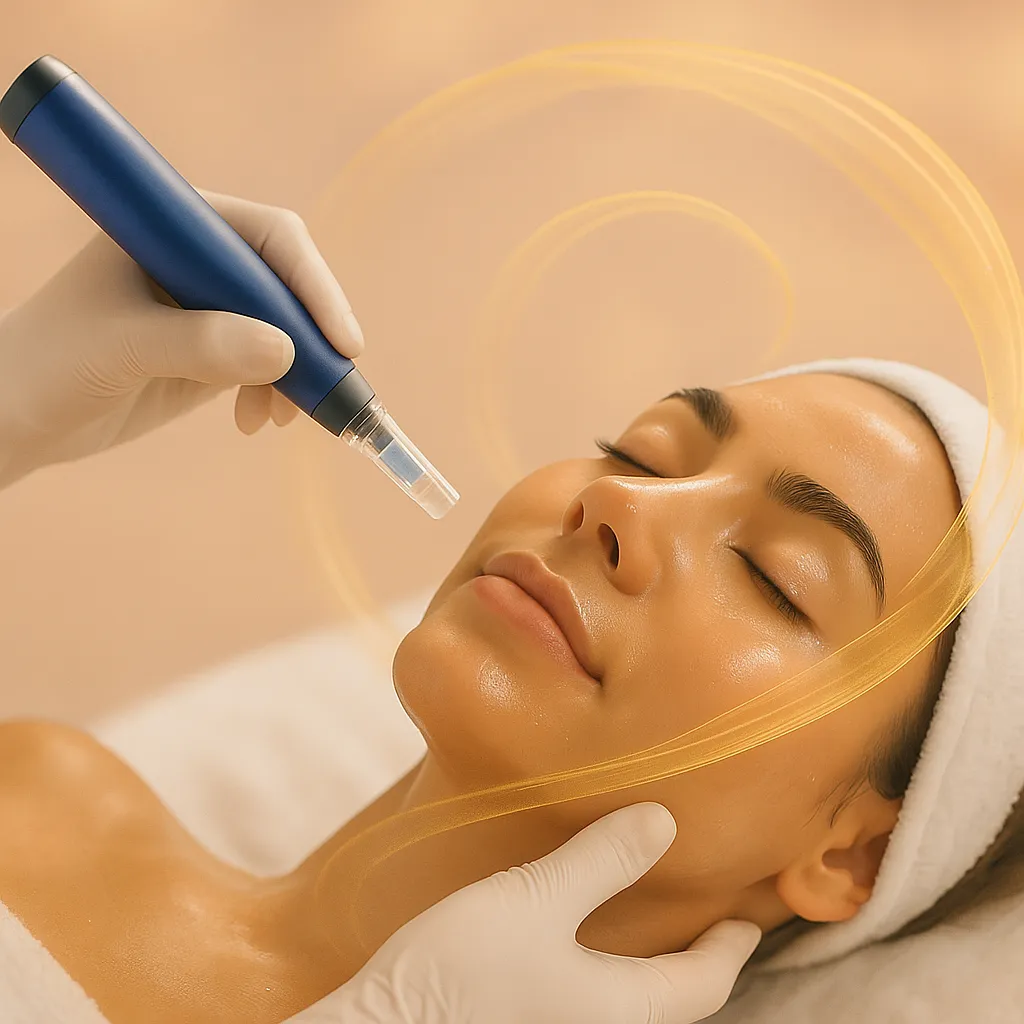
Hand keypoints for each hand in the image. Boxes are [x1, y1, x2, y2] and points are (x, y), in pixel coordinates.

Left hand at [0, 189, 362, 486]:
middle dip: (311, 334)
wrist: (20, 417)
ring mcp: (210, 307)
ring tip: (283, 416)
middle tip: (332, 383)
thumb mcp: (123, 347)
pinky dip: (276, 394)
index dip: (310, 282)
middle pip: (287, 282)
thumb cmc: (51, 363)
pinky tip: (255, 421)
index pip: (267, 237)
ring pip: (285, 329)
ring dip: (298, 374)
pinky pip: (269, 367)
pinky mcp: (215, 351)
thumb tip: (285, 351)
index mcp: (173, 227)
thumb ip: (201, 344)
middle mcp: (198, 259)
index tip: (338, 340)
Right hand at [291, 803, 761, 1023]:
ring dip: (648, 967)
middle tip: (701, 915)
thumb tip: (664, 822)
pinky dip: (605, 973)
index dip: (730, 947)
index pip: (703, 984)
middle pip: (670, 1002)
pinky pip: (589, 1006)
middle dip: (694, 962)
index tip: (745, 920)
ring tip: (644, 921)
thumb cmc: (462, 973)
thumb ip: (600, 862)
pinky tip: (577, 943)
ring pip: (628, 1007)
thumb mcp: (535, 901)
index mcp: (620, 1010)